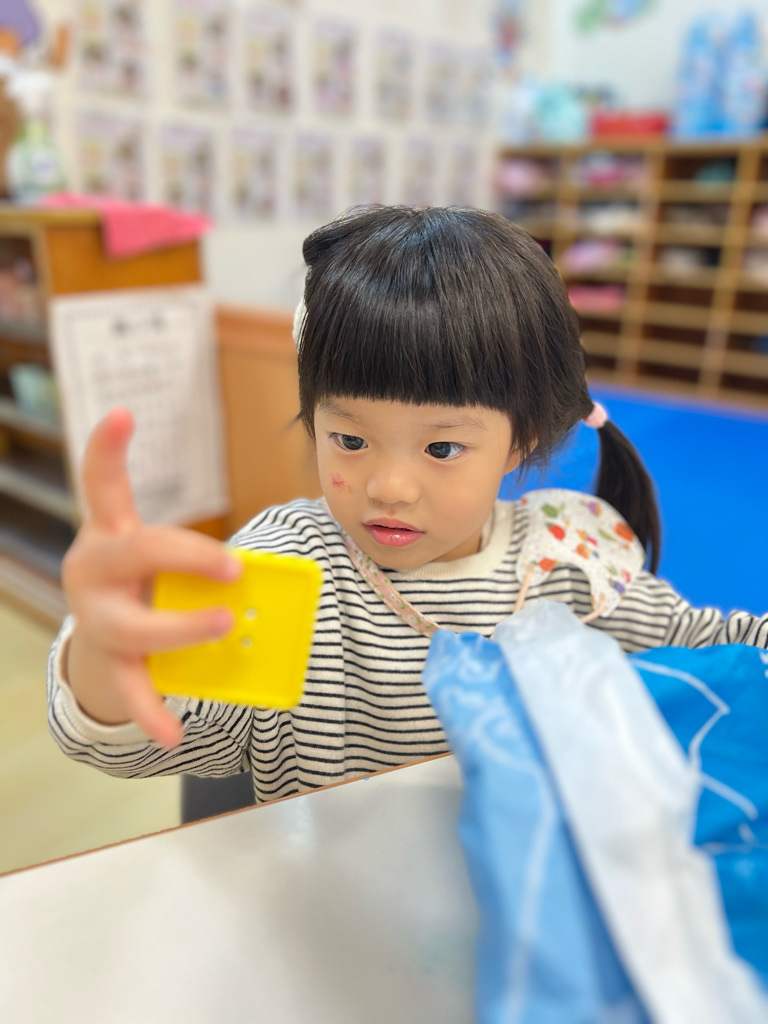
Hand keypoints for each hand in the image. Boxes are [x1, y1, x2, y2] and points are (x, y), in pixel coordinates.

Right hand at [62, 408, 241, 747]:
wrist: (104, 644)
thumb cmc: (149, 586)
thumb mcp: (168, 562)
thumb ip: (207, 557)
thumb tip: (283, 569)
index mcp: (113, 535)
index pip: (103, 484)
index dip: (107, 448)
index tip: (123, 413)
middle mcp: (95, 571)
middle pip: (135, 552)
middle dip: (186, 554)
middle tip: (234, 567)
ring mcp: (97, 620)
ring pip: (134, 625)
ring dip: (181, 626)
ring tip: (223, 626)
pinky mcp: (109, 664)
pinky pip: (132, 690)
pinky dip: (154, 711)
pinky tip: (173, 733)